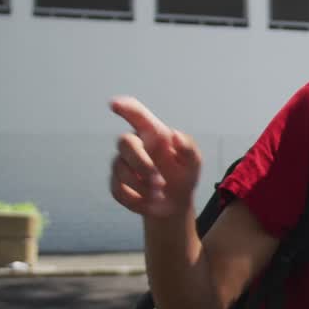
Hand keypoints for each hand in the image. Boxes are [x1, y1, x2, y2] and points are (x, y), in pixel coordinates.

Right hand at [109, 97, 201, 217]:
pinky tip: (148, 202)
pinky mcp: (116, 184)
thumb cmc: (184, 176)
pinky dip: (135, 199)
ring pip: (120, 169)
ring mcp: (122, 164)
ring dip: (142, 185)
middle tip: (159, 181)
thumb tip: (175, 136)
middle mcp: (135, 145)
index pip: (137, 115)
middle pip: (124, 142)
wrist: (175, 204)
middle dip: (141, 163)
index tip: (115, 104)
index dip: (126, 108)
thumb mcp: (193, 164)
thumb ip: (188, 148)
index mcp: (153, 134)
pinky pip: (118, 190)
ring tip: (159, 194)